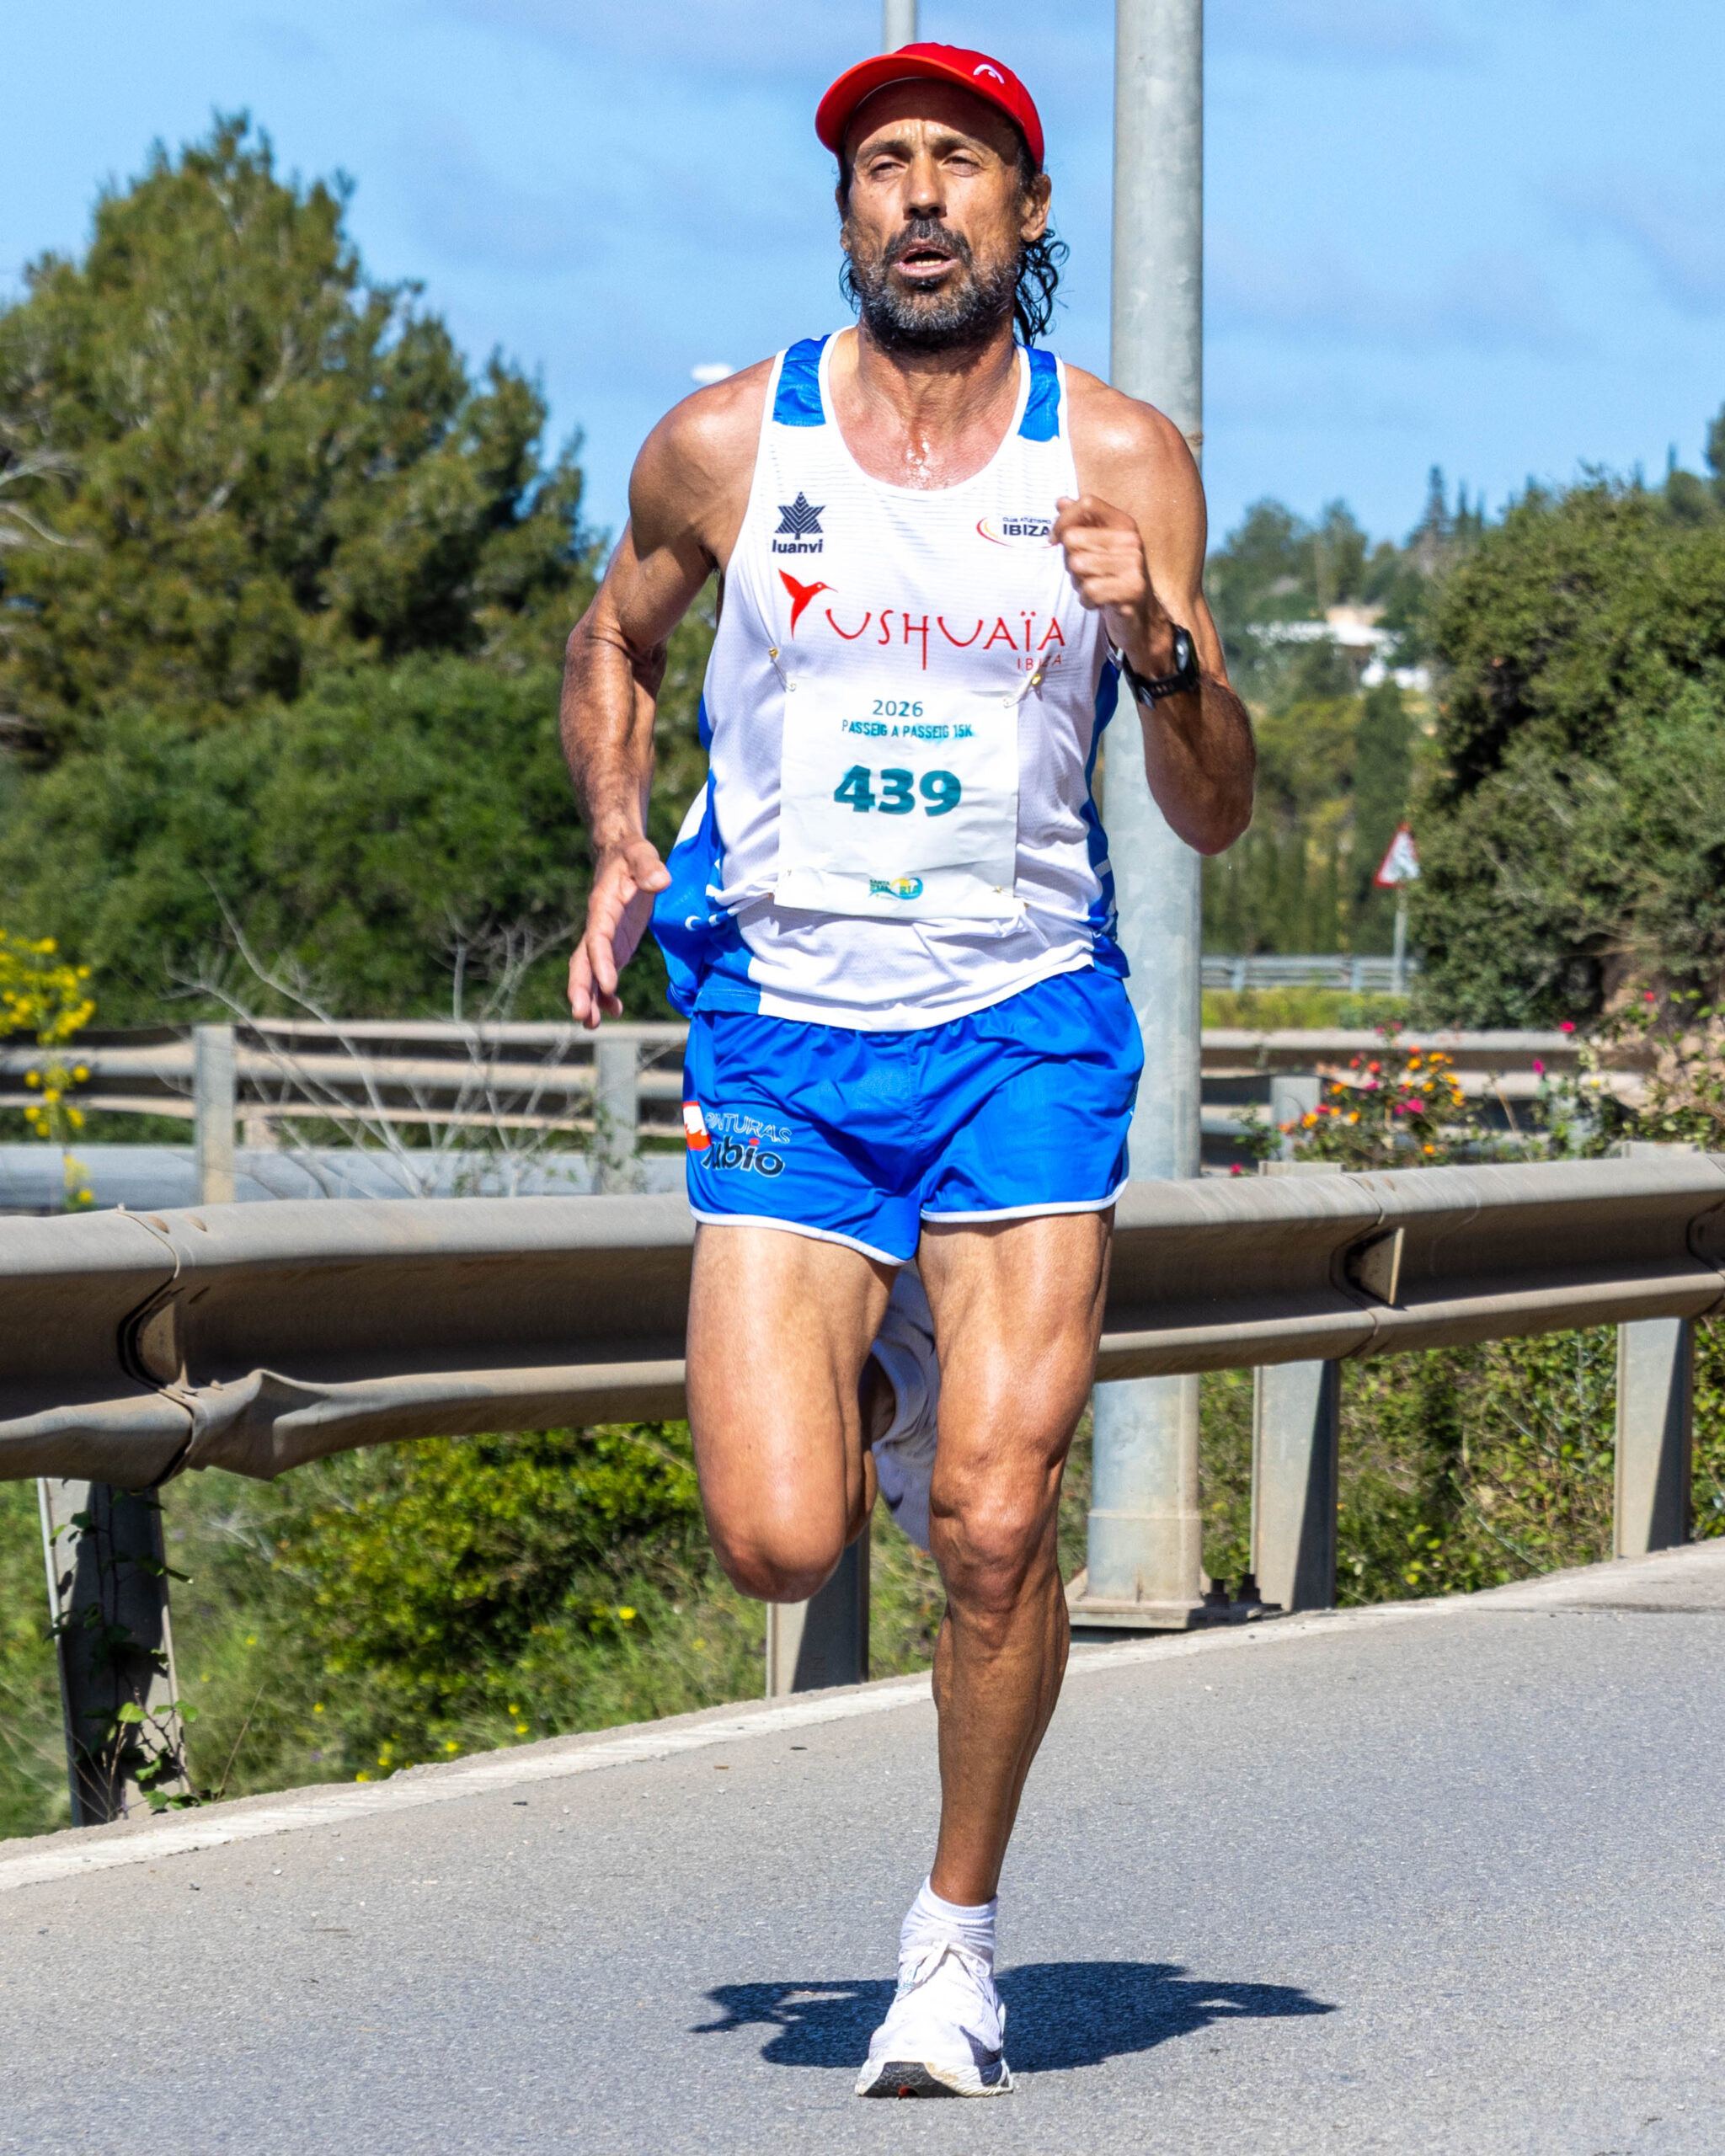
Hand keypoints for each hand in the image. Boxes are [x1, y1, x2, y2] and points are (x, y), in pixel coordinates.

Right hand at [568, 838, 669, 1027]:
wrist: (620, 855)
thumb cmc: (631, 854)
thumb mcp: (641, 854)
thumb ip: (649, 867)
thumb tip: (660, 881)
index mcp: (602, 906)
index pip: (598, 937)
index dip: (601, 961)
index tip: (609, 984)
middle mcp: (597, 926)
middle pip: (582, 961)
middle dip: (581, 989)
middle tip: (582, 1015)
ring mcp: (604, 939)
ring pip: (589, 973)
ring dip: (589, 998)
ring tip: (591, 1024)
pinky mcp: (614, 945)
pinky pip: (604, 974)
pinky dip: (606, 994)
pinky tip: (614, 1011)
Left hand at [1052, 494, 1176, 676]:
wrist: (1141, 619)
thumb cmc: (1113, 580)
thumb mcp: (1097, 548)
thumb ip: (1080, 524)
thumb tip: (1060, 501)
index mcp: (1124, 524)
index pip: (1087, 504)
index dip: (1063, 520)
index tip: (1054, 539)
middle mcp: (1131, 540)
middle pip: (1073, 538)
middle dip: (1069, 561)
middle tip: (1086, 575)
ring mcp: (1134, 564)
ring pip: (1077, 565)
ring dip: (1078, 583)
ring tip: (1094, 587)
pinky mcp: (1132, 589)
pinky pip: (1089, 590)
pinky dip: (1087, 601)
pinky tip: (1099, 603)